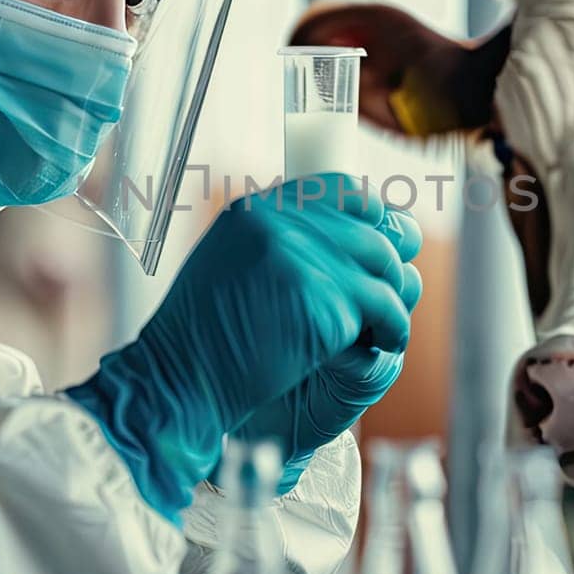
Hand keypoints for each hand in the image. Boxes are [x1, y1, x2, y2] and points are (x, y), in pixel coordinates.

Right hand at [65, 174, 416, 522]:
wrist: (180, 383)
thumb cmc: (205, 339)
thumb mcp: (232, 267)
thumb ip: (281, 247)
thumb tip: (353, 238)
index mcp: (255, 210)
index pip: (341, 189)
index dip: (372, 218)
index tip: (384, 245)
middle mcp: (277, 223)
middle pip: (371, 228)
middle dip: (389, 265)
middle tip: (390, 296)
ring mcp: (299, 259)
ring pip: (384, 266)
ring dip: (393, 301)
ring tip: (386, 327)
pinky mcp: (320, 301)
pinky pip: (385, 308)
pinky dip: (393, 329)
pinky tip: (385, 344)